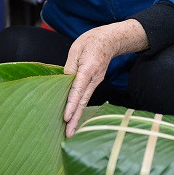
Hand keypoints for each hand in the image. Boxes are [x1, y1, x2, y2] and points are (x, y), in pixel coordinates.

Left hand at [63, 20, 148, 136]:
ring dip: (77, 117)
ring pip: (84, 102)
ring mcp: (96, 82)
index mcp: (88, 69)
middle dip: (75, 118)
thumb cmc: (91, 42)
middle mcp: (94, 79)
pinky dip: (79, 109)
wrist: (110, 40)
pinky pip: (85, 98)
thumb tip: (63, 83)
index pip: (78, 89)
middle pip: (83, 101)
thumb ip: (69, 67)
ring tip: (70, 132)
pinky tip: (74, 118)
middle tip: (68, 134)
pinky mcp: (94, 83)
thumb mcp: (76, 49)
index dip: (71, 104)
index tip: (66, 117)